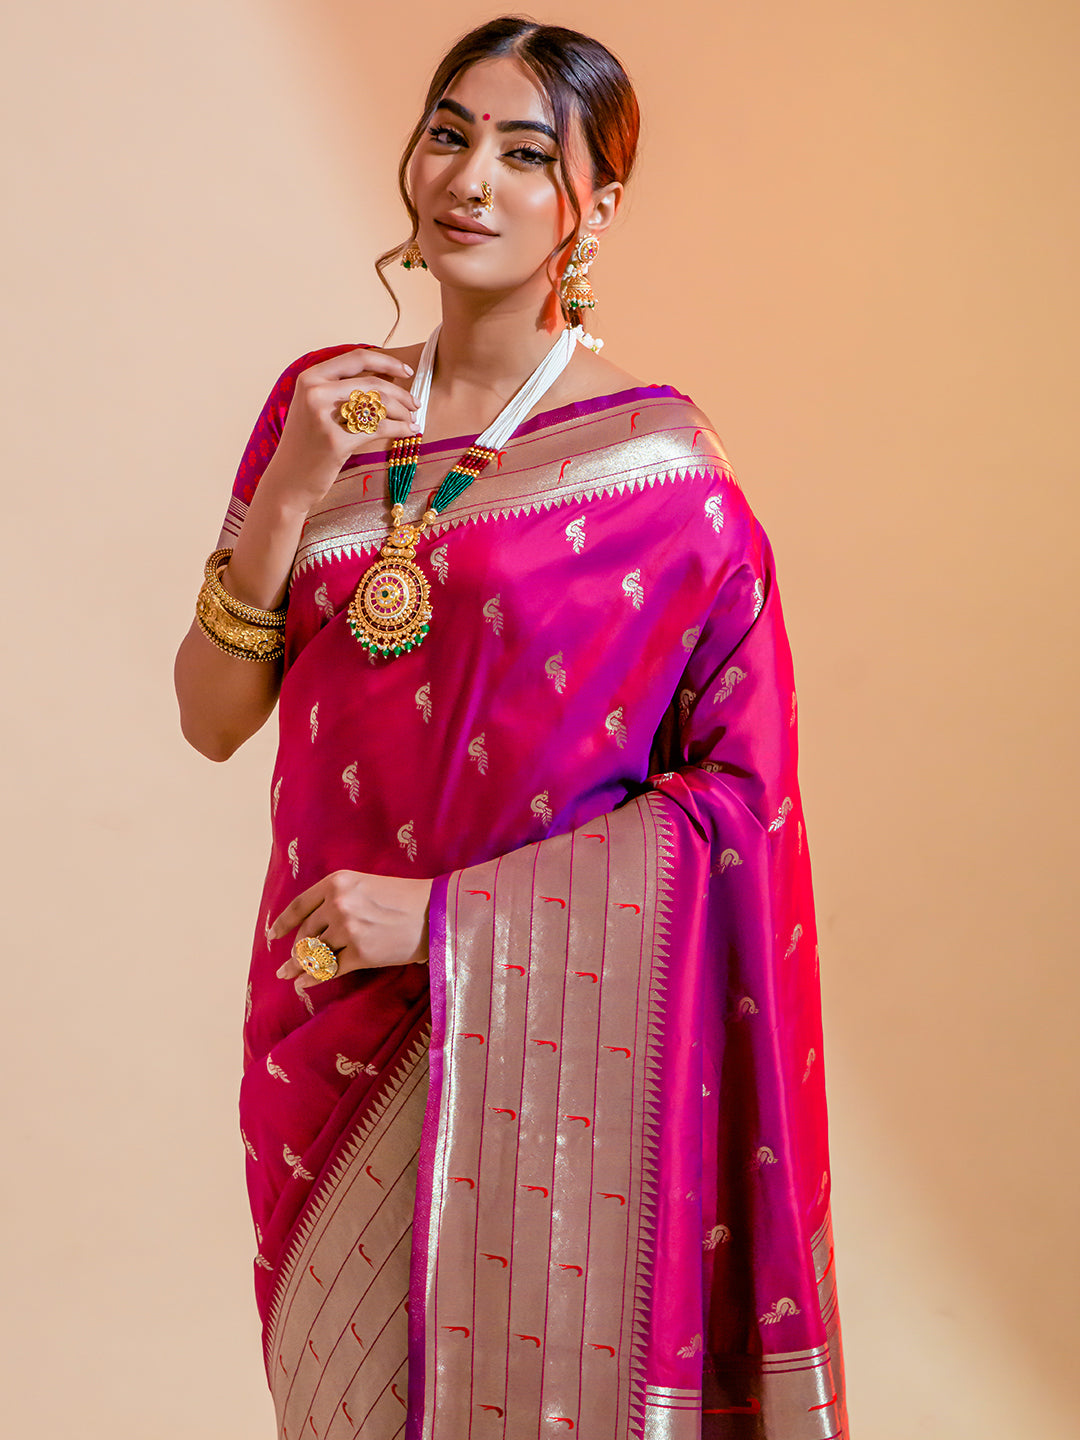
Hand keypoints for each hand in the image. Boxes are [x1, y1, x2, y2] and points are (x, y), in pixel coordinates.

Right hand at [263, 349, 421, 512]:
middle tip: (415, 403)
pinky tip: (409, 432)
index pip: (357, 358)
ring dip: (403, 412)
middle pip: (372, 383)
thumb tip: (388, 376)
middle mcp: (315, 392)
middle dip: (401, 393)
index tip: (407, 371)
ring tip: (412, 420)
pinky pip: (379, 429)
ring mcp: (323, 416)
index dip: (387, 361)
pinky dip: (400, 429)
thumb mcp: (315, 407)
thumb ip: (342, 389)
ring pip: (378, 405)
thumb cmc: (308, 444)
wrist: (288, 480)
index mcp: (310, 378)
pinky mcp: (335, 441)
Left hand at [269, 870, 432, 991]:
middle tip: (291, 963)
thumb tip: (312, 926)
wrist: (436, 913)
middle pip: (306, 933)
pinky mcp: (360, 954)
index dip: (283, 923)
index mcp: (337, 882)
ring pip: (314, 953)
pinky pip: (328, 970)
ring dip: (301, 967)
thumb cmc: (405, 899)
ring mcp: (348, 930)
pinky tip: (304, 984)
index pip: (299, 906)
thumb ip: (339, 898)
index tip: (274, 935)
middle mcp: (338, 904)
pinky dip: (313, 979)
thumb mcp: (367, 886)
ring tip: (292, 976)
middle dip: (297, 950)